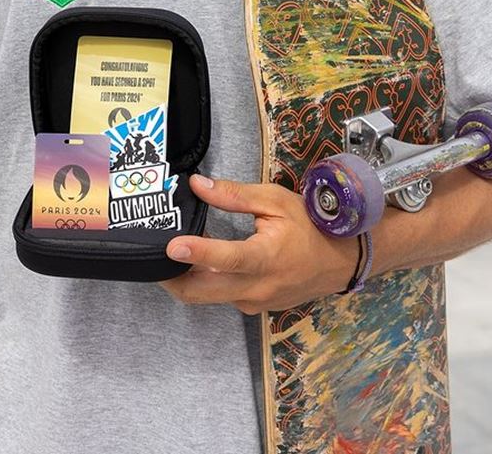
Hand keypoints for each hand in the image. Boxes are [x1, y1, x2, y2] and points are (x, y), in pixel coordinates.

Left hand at [161, 174, 357, 312]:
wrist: (340, 262)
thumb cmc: (310, 227)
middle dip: (171, 278)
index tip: (172, 245)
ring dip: (187, 279)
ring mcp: (254, 302)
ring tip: (173, 254)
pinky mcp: (253, 307)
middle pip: (202, 292)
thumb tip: (198, 185)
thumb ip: (234, 195)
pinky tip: (203, 261)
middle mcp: (257, 288)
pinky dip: (207, 281)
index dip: (198, 252)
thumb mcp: (275, 200)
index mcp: (265, 258)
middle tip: (151, 258)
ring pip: (208, 297)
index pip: (226, 259)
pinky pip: (222, 296)